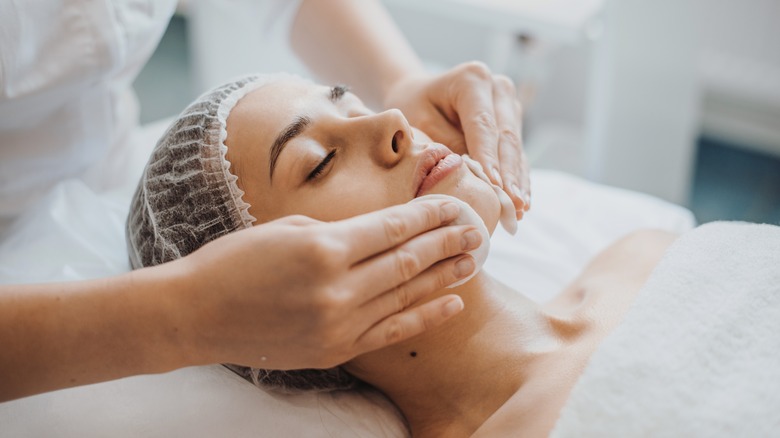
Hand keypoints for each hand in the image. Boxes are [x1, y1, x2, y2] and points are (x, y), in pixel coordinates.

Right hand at [171, 198, 479, 369]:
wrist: (195, 314)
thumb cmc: (234, 261)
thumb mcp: (287, 227)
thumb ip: (340, 231)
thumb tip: (383, 229)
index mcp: (324, 249)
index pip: (393, 226)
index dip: (429, 212)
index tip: (455, 201)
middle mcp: (338, 289)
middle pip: (408, 260)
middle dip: (447, 240)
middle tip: (476, 228)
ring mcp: (339, 325)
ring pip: (406, 295)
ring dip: (445, 276)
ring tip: (473, 259)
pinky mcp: (336, 350)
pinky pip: (391, 332)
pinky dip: (424, 316)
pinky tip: (452, 303)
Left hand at [383, 61, 530, 218]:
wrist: (421, 95)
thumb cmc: (415, 108)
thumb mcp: (420, 124)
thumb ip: (447, 146)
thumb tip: (473, 175)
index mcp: (473, 79)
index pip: (483, 125)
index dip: (490, 158)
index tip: (495, 186)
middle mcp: (498, 88)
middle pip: (506, 137)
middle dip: (509, 174)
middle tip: (512, 204)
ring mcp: (509, 105)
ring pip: (516, 148)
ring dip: (518, 181)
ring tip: (519, 209)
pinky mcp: (513, 123)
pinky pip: (517, 154)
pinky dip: (518, 179)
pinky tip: (522, 203)